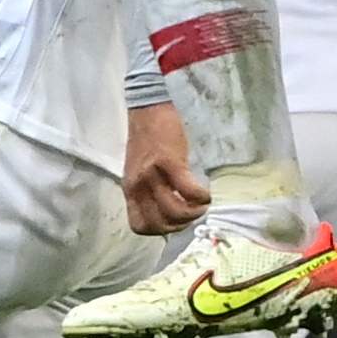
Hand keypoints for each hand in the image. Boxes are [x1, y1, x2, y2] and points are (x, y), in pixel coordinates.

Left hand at [120, 102, 208, 235]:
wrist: (148, 107)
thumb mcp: (141, 170)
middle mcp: (138, 186)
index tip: (175, 221)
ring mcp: (152, 175)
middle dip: (181, 225)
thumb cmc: (148, 137)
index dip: (160, 230)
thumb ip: (150, 190)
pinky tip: (206, 193)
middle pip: (160, 224)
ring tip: (201, 204)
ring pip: (174, 212)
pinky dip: (201, 198)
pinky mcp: (169, 162)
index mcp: (130, 189)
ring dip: (193, 213)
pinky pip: (188, 192)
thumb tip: (170, 211)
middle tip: (193, 213)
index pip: (139, 226)